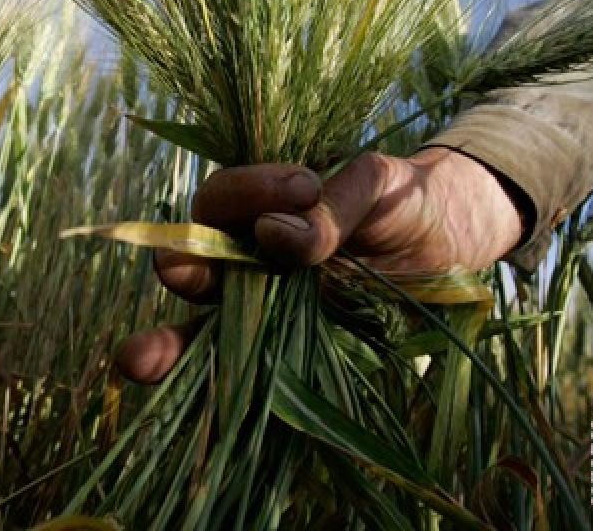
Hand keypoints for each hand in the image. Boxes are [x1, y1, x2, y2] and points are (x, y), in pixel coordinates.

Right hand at [114, 148, 526, 382]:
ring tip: (138, 361)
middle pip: (198, 263)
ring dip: (171, 344)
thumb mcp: (377, 184)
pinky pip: (250, 371)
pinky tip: (203, 407)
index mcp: (262, 208)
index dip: (247, 192)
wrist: (453, 243)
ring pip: (207, 325)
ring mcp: (268, 309)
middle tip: (177, 270)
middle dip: (180, 270)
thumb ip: (334, 203)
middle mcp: (252, 258)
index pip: (224, 199)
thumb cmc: (406, 201)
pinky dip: (221, 388)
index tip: (302, 185)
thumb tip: (275, 235)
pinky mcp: (293, 353)